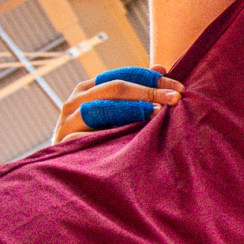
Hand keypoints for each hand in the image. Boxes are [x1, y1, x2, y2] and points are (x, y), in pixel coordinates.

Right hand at [53, 66, 182, 142]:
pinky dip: (110, 133)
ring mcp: (67, 122)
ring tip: (157, 112)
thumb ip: (136, 93)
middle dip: (148, 91)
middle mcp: (74, 102)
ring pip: (99, 108)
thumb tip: (161, 67)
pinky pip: (88, 135)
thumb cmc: (100, 141)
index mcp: (87, 90)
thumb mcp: (118, 115)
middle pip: (114, 88)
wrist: (72, 177)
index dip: (151, 79)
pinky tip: (132, 137)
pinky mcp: (65, 143)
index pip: (122, 75)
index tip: (178, 87)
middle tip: (174, 98)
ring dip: (131, 108)